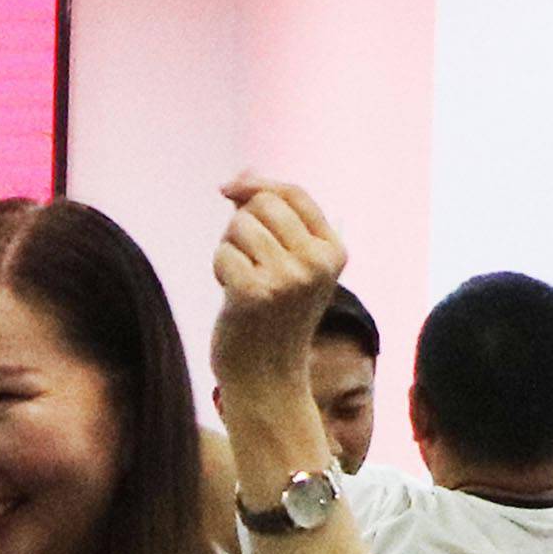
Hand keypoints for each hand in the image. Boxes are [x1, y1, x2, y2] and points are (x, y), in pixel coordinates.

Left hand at [211, 178, 351, 404]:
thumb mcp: (286, 263)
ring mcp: (288, 278)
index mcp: (333, 251)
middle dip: (241, 224)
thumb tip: (241, 175)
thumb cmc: (270, 317)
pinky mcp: (255, 293)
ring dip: (229, 249)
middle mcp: (317, 263)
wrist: (266, 378)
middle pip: (262, 204)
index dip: (257, 184)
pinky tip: (231, 296)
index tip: (229, 189)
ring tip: (240, 280)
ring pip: (239, 226)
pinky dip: (219, 269)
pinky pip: (222, 253)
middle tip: (244, 260)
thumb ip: (269, 219)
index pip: (293, 193)